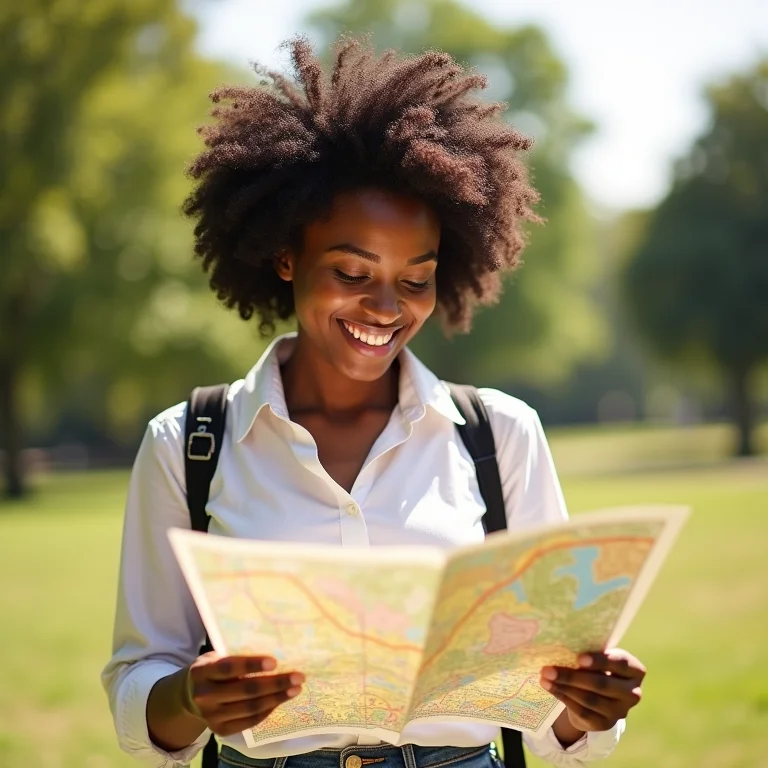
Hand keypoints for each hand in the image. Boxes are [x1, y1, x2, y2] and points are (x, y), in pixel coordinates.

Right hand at [182, 652, 303, 736]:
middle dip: (276, 683)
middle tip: (298, 677)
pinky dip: (267, 711)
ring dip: (277, 698)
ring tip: (295, 689)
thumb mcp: (216, 656)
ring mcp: (211, 716)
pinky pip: (249, 722)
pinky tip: (279, 701)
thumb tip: (275, 650)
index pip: (229, 668)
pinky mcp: (219, 730)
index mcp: (202, 671)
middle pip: (245, 691)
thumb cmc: (212, 668)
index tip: (275, 662)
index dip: (252, 665)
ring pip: (250, 708)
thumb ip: (236, 654)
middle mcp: (204, 696)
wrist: (190, 695)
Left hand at [540, 648, 644, 732]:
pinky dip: (563, 697)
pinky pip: (581, 711)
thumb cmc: (598, 667)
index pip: (621, 663)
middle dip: (573, 676)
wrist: (599, 697)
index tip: (579, 658)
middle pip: (602, 684)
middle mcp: (633, 693)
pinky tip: (549, 687)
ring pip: (589, 699)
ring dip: (563, 687)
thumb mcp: (599, 659)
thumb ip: (590, 654)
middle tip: (549, 669)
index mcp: (635, 671)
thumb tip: (563, 646)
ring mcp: (619, 711)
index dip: (600, 661)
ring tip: (545, 676)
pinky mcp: (604, 724)